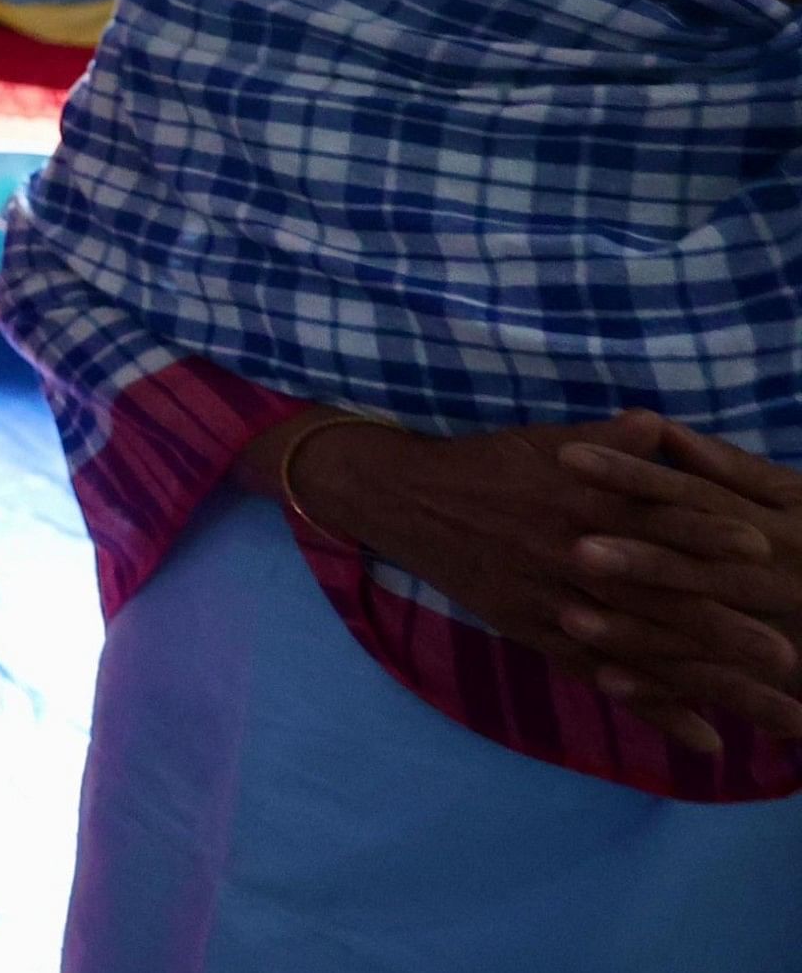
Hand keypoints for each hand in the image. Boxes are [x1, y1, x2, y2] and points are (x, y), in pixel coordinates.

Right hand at [304, 413, 781, 747]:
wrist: (403, 499)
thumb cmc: (485, 466)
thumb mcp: (543, 441)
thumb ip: (606, 441)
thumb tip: (659, 426)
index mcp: (576, 501)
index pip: (647, 518)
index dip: (703, 532)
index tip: (760, 548)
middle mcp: (568, 556)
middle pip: (655, 599)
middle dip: (724, 630)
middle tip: (788, 658)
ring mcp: (554, 602)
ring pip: (640, 650)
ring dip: (711, 685)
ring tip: (776, 713)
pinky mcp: (539, 634)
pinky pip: (603, 679)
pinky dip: (655, 710)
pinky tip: (706, 741)